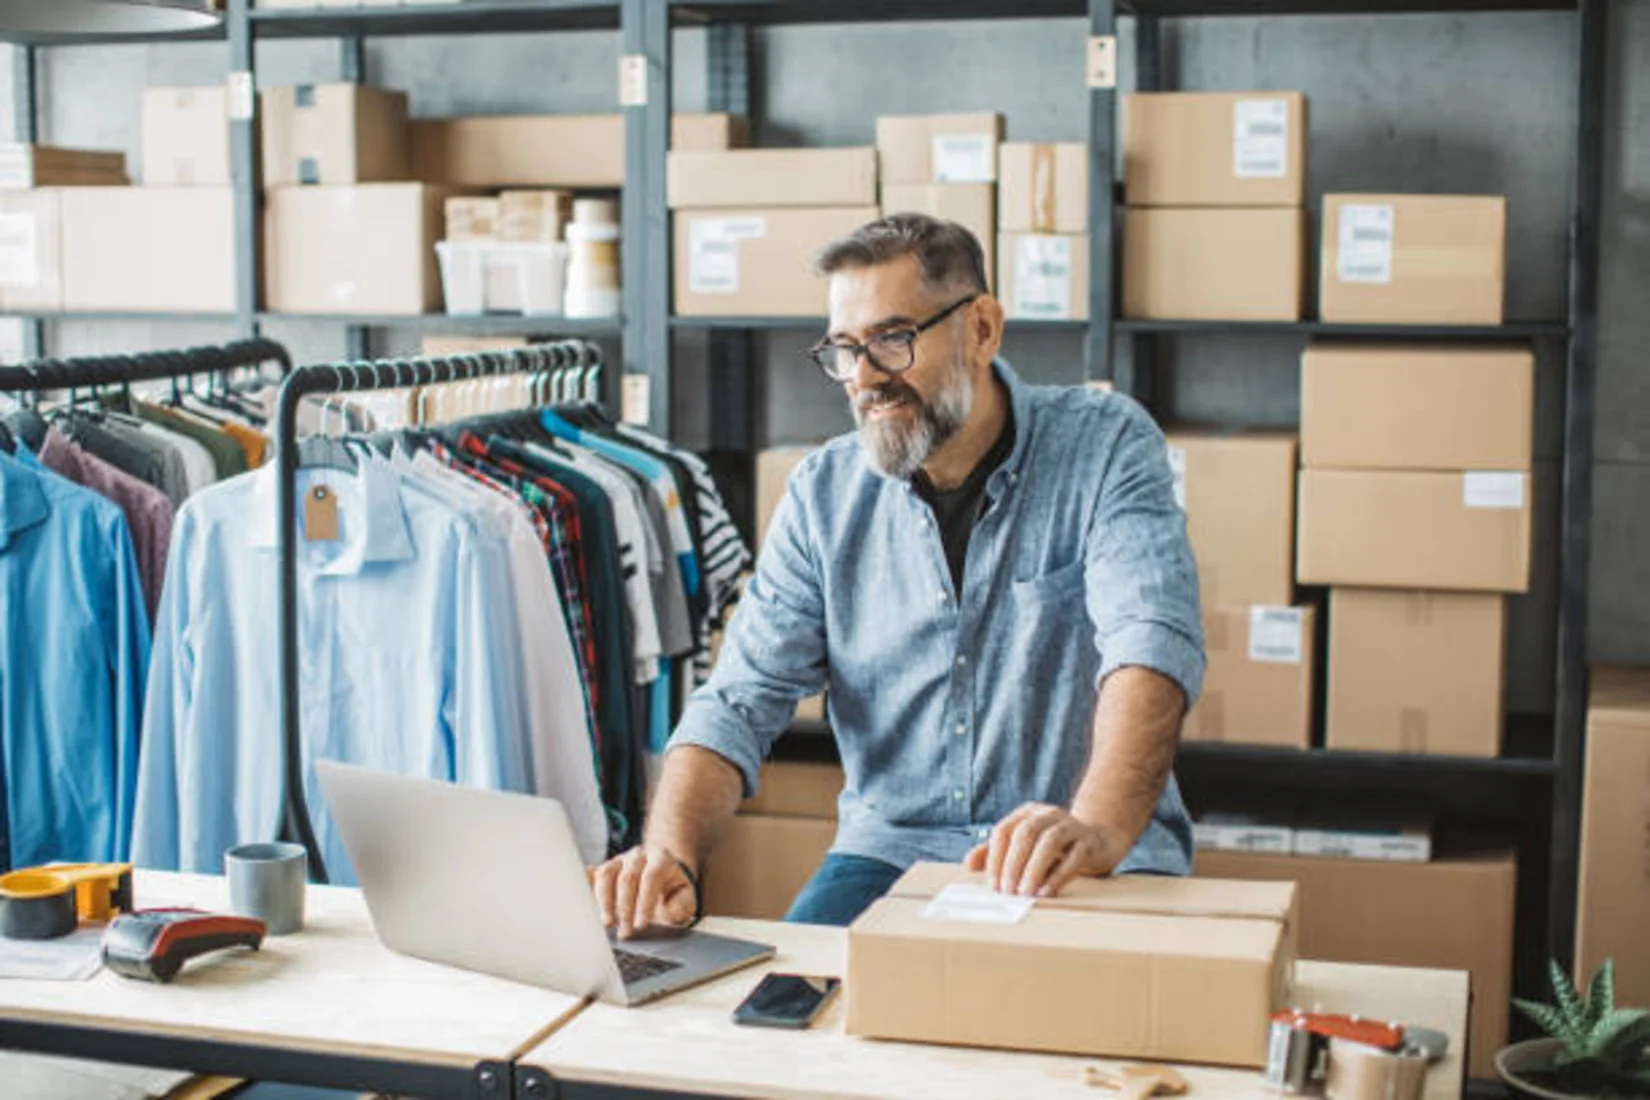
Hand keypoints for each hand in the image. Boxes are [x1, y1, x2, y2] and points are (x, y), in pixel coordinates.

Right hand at [588, 845, 697, 939]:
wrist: (664, 881)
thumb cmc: (674, 892)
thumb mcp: (686, 898)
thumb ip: (681, 904)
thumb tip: (667, 912)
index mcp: (661, 858)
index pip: (650, 877)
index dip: (644, 902)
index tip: (641, 925)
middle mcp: (638, 856)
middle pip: (627, 878)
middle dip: (625, 908)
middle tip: (625, 932)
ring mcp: (619, 860)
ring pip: (606, 875)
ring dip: (604, 901)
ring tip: (607, 923)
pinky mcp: (605, 869)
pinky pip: (593, 876)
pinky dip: (588, 886)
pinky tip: (583, 899)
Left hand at [963, 803, 1120, 897]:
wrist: (1099, 840)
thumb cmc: (1054, 847)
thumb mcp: (1024, 846)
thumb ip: (995, 853)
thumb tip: (968, 865)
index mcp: (1027, 814)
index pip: (1004, 831)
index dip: (995, 858)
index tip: (992, 885)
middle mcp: (1047, 815)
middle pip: (1024, 834)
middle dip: (1012, 864)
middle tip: (1006, 891)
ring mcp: (1070, 826)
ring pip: (1048, 842)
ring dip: (1033, 869)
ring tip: (1025, 893)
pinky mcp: (1088, 842)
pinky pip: (1072, 858)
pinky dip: (1057, 876)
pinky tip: (1046, 891)